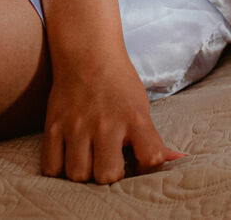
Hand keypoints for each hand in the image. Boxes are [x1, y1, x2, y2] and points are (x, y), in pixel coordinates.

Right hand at [40, 52, 182, 183]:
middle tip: (108, 161)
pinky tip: (68, 157)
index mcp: (134, 118)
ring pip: (77, 174)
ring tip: (88, 158)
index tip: (140, 162)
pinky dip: (59, 168)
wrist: (88, 55)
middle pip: (106, 175)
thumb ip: (153, 139)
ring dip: (83, 172)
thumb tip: (178, 158)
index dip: (148, 168)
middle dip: (109, 174)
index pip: (151, 157)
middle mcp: (106, 124)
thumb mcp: (141, 108)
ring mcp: (77, 126)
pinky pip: (51, 167)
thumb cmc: (119, 85)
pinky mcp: (53, 126)